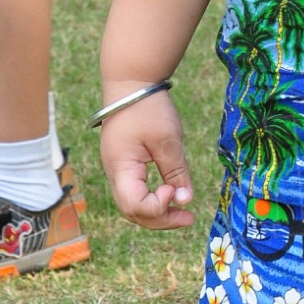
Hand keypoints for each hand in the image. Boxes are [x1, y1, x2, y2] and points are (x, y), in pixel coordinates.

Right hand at [99, 93, 195, 227]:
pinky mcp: (125, 166)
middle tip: (189, 219)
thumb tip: (186, 201)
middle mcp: (114, 174)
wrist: (131, 84)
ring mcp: (118, 171)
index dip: (157, 208)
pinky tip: (172, 195)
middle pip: (133, 212)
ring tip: (184, 214)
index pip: (134, 205)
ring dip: (158, 213)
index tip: (175, 192)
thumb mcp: (167, 139)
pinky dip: (153, 200)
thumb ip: (176, 172)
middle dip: (161, 219)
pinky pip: (136, 193)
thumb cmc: (148, 108)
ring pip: (134, 205)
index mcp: (120, 168)